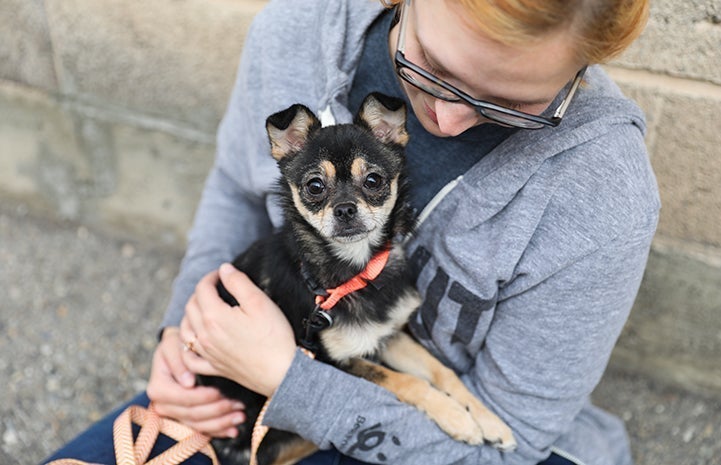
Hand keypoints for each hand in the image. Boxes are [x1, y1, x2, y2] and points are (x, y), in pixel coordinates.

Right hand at [146, 327, 245, 437]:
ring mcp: (174, 415)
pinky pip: (201, 430)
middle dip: (218, 411)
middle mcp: (163, 405)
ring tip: (241, 416)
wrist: (178, 351)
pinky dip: (218, 430)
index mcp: (158, 388)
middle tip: (240, 404)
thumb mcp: (173, 345)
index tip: (222, 392)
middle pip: (193, 414)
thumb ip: (178, 361)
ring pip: (199, 425)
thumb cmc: (177, 346)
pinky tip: (233, 429)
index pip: (184, 398)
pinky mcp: (185, 419)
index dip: (204, 397)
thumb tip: (188, 383)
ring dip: (221, 423)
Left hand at [180, 264, 296, 396]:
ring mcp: (208, 354)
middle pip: (191, 307)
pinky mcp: (214, 368)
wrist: (283, 372)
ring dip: (190, 316)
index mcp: (214, 316)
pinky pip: (190, 359)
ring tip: (203, 309)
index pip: (202, 289)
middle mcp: (205, 336)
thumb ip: (238, 282)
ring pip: (185, 331)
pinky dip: (187, 348)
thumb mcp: (260, 302)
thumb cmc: (275, 337)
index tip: (221, 274)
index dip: (210, 276)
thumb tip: (223, 269)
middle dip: (200, 292)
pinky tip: (195, 341)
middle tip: (215, 287)